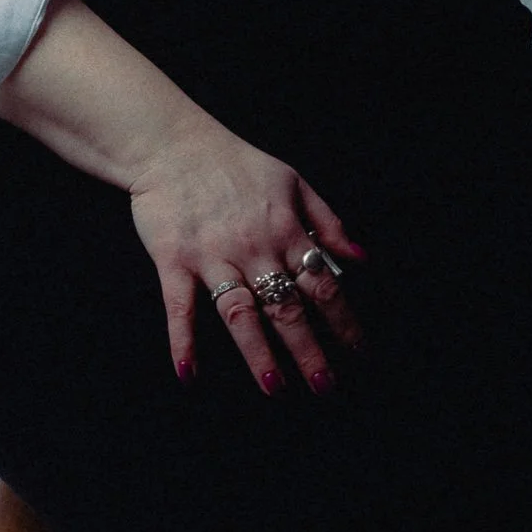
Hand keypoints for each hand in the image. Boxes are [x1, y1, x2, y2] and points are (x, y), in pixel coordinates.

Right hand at [129, 117, 366, 393]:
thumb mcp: (293, 182)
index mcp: (285, 230)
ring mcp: (212, 256)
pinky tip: (189, 374)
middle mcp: (253, 247)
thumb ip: (327, 222)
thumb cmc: (235, 163)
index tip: (358, 353)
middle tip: (325, 386)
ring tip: (275, 387)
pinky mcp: (174, 260)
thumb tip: (360, 259)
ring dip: (258, 353)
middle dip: (309, 349)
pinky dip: (183, 341)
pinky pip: (180, 307)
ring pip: (240, 313)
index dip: (343, 321)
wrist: (172, 143)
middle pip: (287, 307)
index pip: (322, 284)